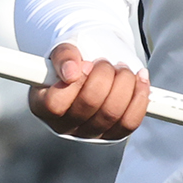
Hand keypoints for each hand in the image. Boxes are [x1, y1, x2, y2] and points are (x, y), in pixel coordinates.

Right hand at [27, 42, 149, 140]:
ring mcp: (89, 132)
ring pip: (112, 113)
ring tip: (121, 68)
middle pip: (89, 105)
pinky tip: (139, 79)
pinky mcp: (112, 134)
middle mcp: (63, 125)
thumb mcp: (64, 48)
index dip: (75, 82)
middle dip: (104, 75)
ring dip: (124, 83)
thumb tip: (71, 71)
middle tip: (104, 62)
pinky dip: (139, 97)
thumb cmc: (76, 58)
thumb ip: (63, 56)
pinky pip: (130, 122)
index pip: (54, 103)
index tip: (85, 64)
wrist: (96, 63)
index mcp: (43, 105)